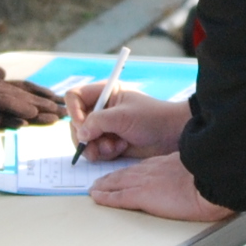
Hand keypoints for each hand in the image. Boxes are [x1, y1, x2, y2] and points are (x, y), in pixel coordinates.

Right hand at [69, 90, 186, 161]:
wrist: (172, 136)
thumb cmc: (152, 118)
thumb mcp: (122, 116)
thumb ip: (97, 122)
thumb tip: (80, 134)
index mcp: (104, 93)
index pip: (74, 97)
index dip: (73, 111)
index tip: (82, 125)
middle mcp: (101, 109)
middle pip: (75, 122)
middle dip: (84, 136)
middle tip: (94, 145)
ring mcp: (104, 127)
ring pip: (83, 139)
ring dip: (96, 146)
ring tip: (114, 147)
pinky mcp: (109, 143)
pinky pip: (95, 150)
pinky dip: (104, 153)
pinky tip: (120, 149)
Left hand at [87, 153, 230, 221]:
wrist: (210, 182)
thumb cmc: (208, 177)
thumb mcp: (195, 168)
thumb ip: (187, 172)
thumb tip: (192, 179)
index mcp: (164, 164)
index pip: (141, 168)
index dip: (129, 171)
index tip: (122, 174)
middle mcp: (150, 171)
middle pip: (125, 174)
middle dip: (111, 178)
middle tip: (100, 181)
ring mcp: (144, 183)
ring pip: (117, 183)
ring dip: (104, 186)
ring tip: (94, 189)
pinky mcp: (141, 196)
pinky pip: (118, 197)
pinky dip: (105, 197)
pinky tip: (96, 197)